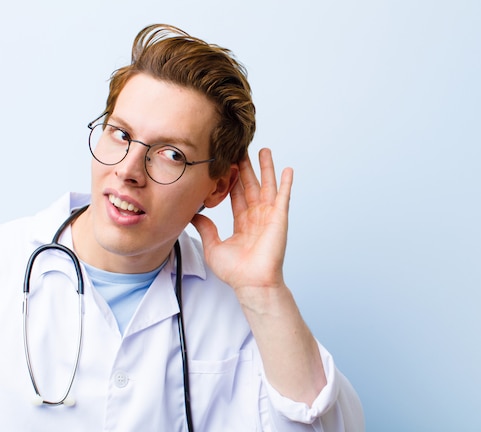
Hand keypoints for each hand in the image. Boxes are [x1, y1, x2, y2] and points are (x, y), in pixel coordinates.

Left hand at [191, 148, 292, 296]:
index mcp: (242, 222)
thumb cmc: (236, 271)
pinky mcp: (279, 218)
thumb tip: (193, 215)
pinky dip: (286, 183)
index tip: (227, 163)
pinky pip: (283, 197)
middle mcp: (256, 216)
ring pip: (267, 186)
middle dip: (246, 167)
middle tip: (241, 148)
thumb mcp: (213, 247)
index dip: (231, 178)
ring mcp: (269, 216)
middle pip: (250, 185)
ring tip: (264, 150)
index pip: (235, 194)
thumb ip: (205, 229)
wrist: (252, 282)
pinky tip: (287, 169)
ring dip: (266, 168)